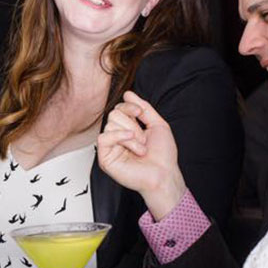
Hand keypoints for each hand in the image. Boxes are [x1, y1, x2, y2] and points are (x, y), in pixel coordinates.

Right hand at [96, 91, 186, 219]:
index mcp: (127, 130)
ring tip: (141, 148)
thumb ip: (143, 108)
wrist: (164, 174)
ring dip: (131, 135)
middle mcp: (117, 138)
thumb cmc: (163, 155)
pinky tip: (130, 142)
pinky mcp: (105, 158)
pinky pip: (103, 138)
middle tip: (143, 140)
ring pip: (111, 124)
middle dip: (132, 124)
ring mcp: (110, 148)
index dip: (129, 107)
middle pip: (114, 114)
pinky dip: (118, 137)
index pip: (118, 109)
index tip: (140, 113)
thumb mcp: (157, 124)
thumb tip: (128, 94)